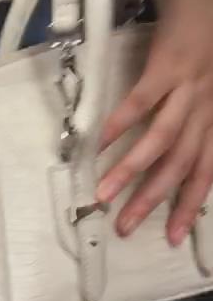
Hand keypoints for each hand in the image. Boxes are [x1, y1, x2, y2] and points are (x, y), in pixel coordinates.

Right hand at [97, 0, 212, 246]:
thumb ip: (203, 107)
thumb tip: (177, 140)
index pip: (207, 169)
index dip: (188, 205)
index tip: (170, 236)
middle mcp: (209, 105)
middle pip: (181, 165)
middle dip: (153, 201)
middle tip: (126, 228)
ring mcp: (190, 85)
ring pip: (162, 141)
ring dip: (131, 173)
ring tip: (103, 196)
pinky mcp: (168, 63)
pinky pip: (142, 102)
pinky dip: (120, 124)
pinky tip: (98, 144)